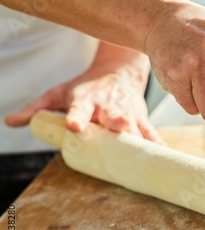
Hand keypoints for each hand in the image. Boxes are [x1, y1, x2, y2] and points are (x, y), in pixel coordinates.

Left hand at [5, 44, 164, 144]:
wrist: (118, 72)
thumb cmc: (86, 86)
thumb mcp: (58, 93)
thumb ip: (36, 109)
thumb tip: (10, 122)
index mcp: (86, 101)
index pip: (78, 109)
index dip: (76, 117)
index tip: (74, 126)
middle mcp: (108, 108)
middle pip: (112, 118)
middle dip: (116, 125)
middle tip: (118, 134)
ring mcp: (127, 114)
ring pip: (135, 127)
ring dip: (139, 137)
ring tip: (145, 152)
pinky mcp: (141, 119)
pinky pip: (151, 134)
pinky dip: (158, 145)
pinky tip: (165, 157)